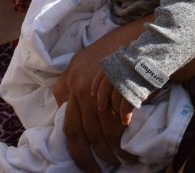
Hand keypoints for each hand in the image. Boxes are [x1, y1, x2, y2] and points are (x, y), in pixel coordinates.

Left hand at [55, 45, 132, 171]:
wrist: (132, 36)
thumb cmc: (106, 50)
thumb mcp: (78, 64)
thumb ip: (66, 88)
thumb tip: (62, 112)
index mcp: (71, 84)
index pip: (70, 127)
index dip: (78, 151)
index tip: (88, 165)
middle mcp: (83, 87)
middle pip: (88, 132)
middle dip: (98, 155)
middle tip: (107, 168)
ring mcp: (101, 87)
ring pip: (105, 129)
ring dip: (115, 148)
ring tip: (123, 159)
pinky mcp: (121, 86)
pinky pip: (121, 117)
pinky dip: (125, 131)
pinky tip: (130, 141)